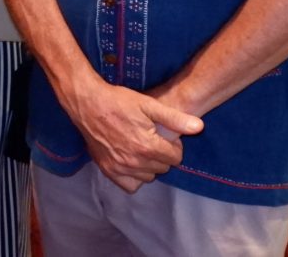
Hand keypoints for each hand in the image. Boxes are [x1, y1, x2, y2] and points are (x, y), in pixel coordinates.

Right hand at [61, 72, 203, 191]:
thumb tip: (199, 128)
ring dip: (150, 166)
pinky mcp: (108, 170)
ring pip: (148, 177)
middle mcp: (135, 162)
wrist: (87, 103)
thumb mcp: (149, 104)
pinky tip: (132, 162)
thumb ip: (175, 119)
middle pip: (163, 168)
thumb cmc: (118, 101)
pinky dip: (134, 177)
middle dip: (163, 155)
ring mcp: (120, 168)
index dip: (174, 146)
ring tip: (143, 149)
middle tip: (153, 140)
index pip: (175, 158)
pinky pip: (130, 186)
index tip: (165, 136)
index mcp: (147, 146)